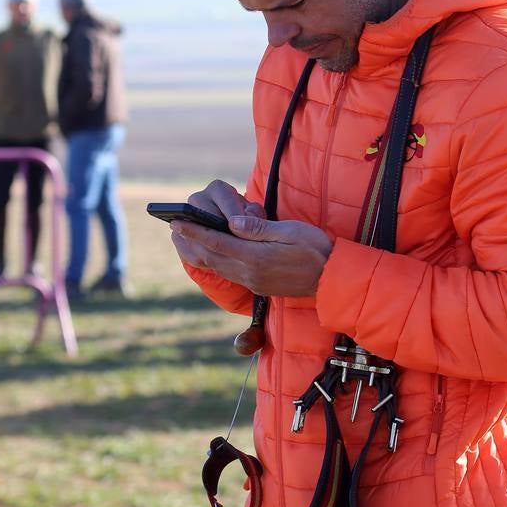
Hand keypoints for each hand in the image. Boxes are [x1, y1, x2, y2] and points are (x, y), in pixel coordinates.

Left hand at [170, 182, 332, 296]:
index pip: (218, 241)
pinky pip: (230, 274)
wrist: (332, 278)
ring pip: (219, 267)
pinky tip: (213, 254)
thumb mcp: (290, 232)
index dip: (196, 231)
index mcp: (256, 257)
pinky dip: (216, 262)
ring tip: (188, 239)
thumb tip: (232, 223)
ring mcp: (254, 281)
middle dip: (192, 241)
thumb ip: (259, 229)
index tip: (178, 221)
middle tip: (175, 227)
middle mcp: (251, 272)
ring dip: (201, 253)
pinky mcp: (260, 286)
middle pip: (212, 256)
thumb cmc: (315, 249)